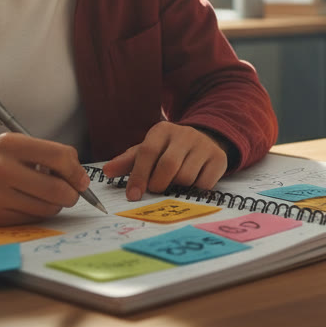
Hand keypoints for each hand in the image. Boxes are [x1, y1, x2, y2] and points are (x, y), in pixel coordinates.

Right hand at [0, 133, 88, 225]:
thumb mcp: (11, 145)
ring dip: (54, 206)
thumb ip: (45, 155)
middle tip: (70, 194)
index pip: (60, 157)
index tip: (82, 180)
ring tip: (43, 197)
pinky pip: (31, 220)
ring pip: (47, 209)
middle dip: (71, 195)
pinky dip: (36, 214)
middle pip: (58, 189)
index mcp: (11, 145)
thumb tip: (79, 177)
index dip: (77, 172)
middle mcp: (2, 169)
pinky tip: (26, 204)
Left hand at [102, 122, 227, 200]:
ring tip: (175, 184)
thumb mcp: (148, 151)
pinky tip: (191, 184)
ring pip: (186, 177)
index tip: (133, 195)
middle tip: (156, 190)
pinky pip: (204, 183)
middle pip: (168, 165)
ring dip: (177, 187)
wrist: (204, 141)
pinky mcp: (218, 158)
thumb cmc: (169, 150)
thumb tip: (106, 172)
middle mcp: (184, 134)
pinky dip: (194, 190)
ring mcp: (203, 145)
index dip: (138, 176)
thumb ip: (127, 162)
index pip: (147, 152)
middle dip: (158, 184)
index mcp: (162, 130)